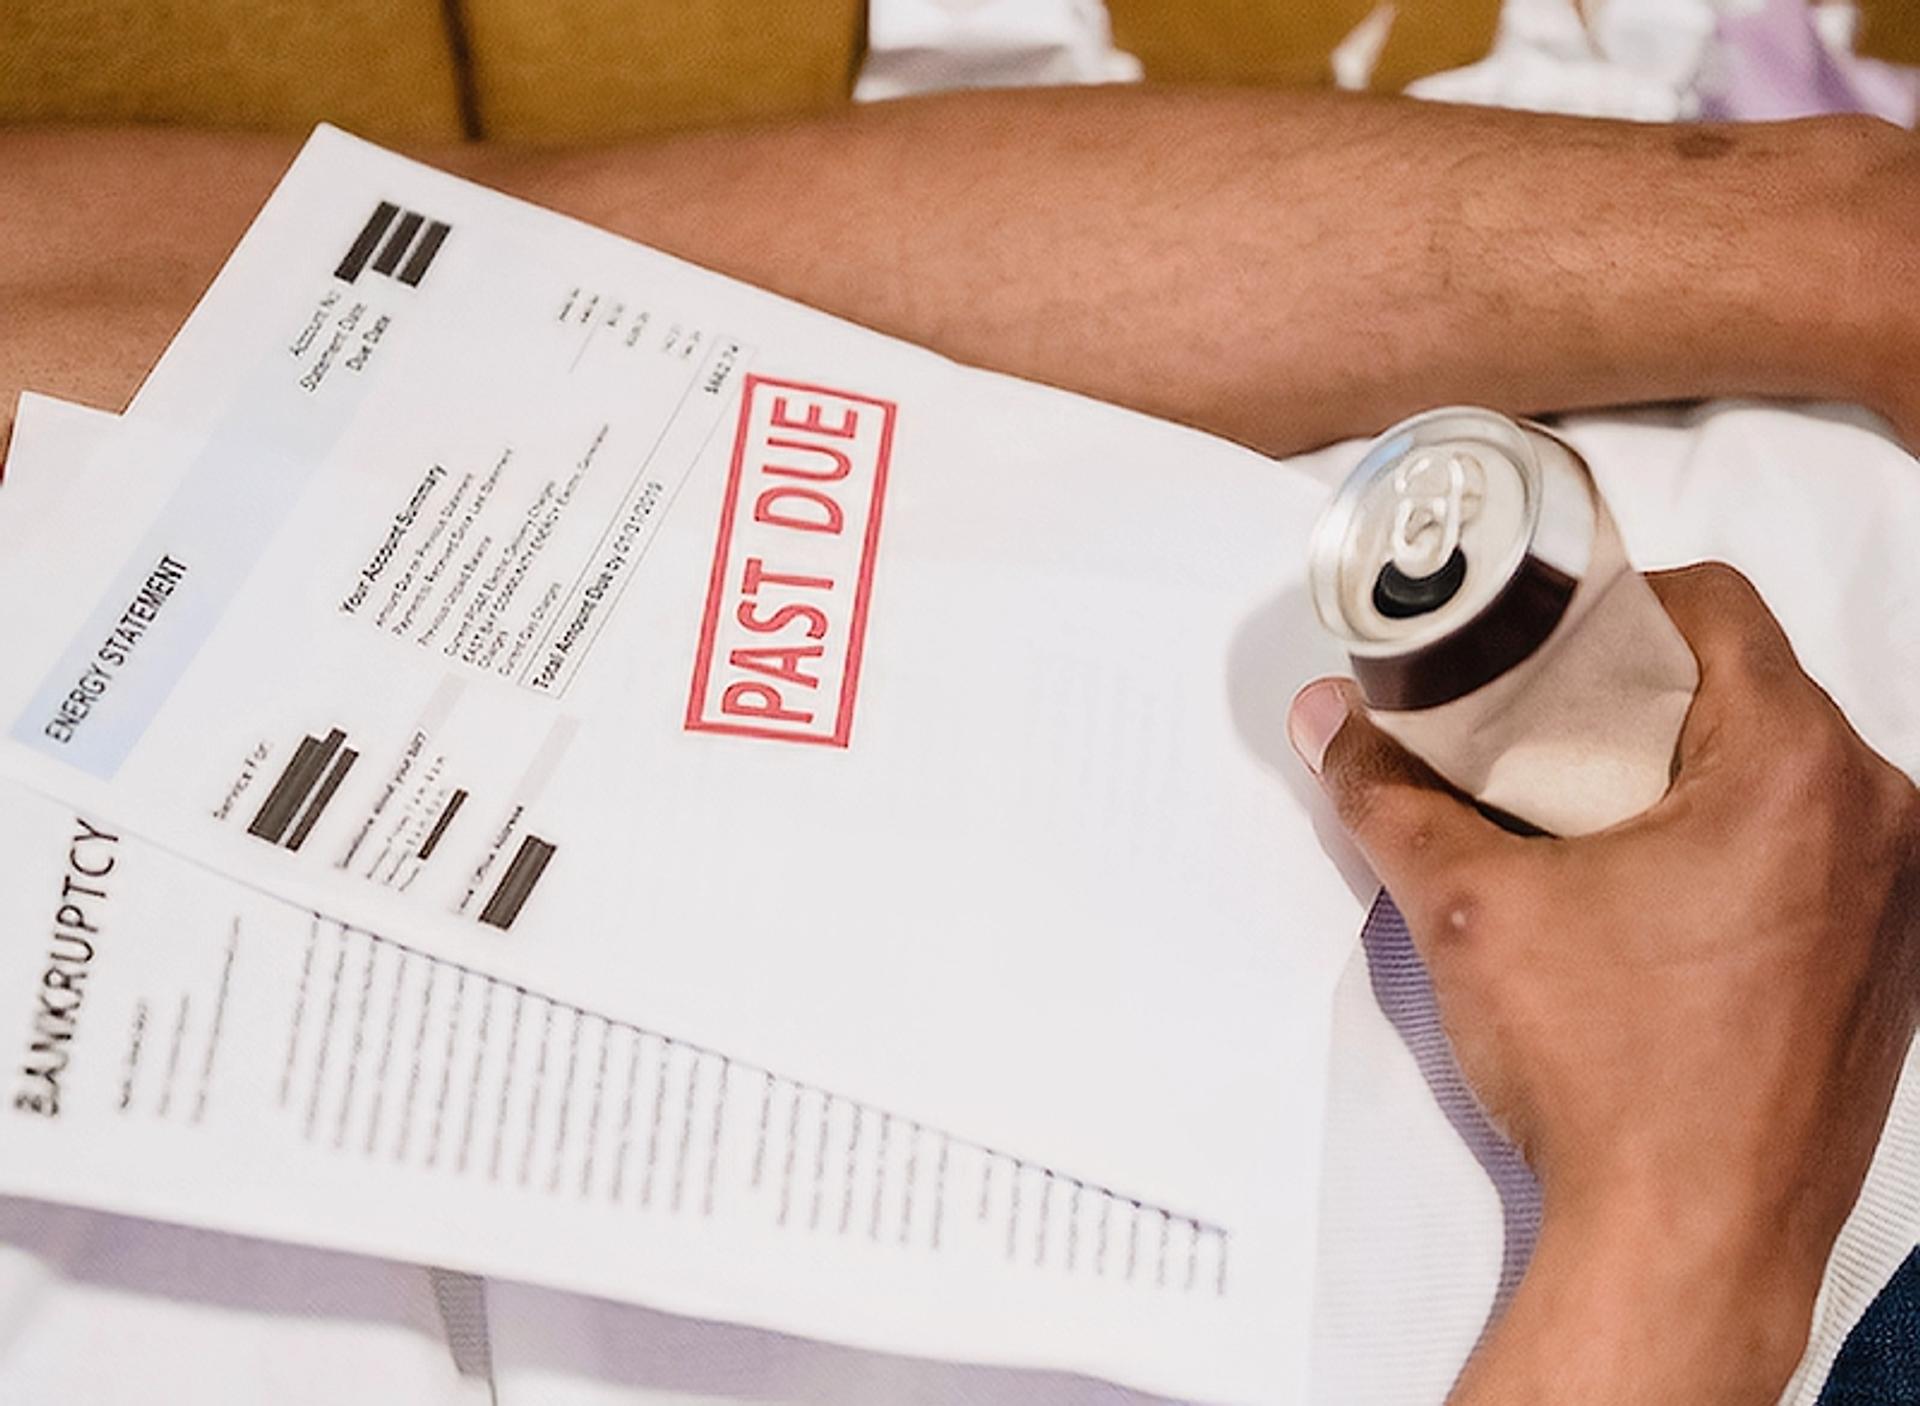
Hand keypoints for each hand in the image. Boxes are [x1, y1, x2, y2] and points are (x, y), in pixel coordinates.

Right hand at [1288, 563, 1919, 1403]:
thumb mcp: (1469, 907)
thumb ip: (1389, 793)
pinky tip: (1643, 906)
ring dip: (1681, 777)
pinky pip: (1810, 855)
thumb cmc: (1613, 1082)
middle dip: (1635, 700)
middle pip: (1749, 690)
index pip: (1714, 607)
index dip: (1611, 606)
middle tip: (1538, 742)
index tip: (1542, 645)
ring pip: (1780, 775)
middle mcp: (1877, 823)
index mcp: (1798, 772)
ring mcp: (1897, 900)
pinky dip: (1730, 850)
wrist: (1687, 1246)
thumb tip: (1333, 722)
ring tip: (1579, 827)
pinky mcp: (1885, 967)